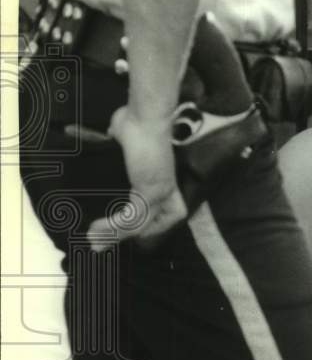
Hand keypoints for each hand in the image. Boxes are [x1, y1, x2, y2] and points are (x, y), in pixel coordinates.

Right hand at [87, 106, 187, 249]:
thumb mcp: (125, 144)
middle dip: (127, 237)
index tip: (126, 231)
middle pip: (153, 225)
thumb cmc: (135, 124)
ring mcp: (160, 191)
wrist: (143, 116)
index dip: (155, 226)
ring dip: (113, 234)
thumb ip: (119, 152)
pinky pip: (132, 218)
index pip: (171, 214)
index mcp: (164, 179)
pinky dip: (113, 226)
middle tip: (102, 243)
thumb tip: (107, 144)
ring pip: (139, 225)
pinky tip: (96, 227)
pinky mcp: (150, 191)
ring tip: (92, 237)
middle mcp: (166, 189)